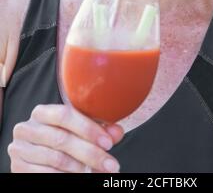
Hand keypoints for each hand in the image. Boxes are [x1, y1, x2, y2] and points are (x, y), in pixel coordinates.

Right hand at [8, 104, 123, 172]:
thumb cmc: (61, 137)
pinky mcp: (18, 168)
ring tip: (97, 172)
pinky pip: (46, 174)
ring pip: (56, 159)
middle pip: (62, 139)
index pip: (65, 114)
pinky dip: (66, 177)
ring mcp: (20, 149)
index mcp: (42, 112)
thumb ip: (98, 129)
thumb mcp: (78, 130)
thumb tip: (117, 132)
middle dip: (91, 153)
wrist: (37, 156)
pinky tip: (80, 177)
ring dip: (81, 168)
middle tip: (110, 164)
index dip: (88, 128)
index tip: (108, 142)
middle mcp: (27, 128)